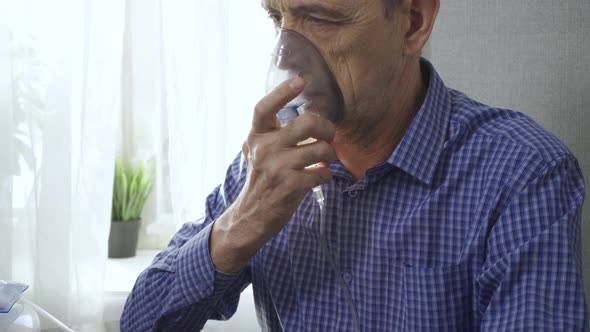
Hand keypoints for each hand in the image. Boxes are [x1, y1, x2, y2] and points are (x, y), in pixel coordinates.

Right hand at [210, 77, 336, 272]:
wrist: (251, 216)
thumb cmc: (261, 179)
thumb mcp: (256, 152)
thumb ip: (270, 132)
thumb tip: (296, 110)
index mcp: (256, 137)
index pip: (264, 108)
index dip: (281, 93)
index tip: (299, 82)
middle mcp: (264, 149)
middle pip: (307, 123)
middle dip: (327, 129)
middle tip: (329, 136)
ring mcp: (277, 168)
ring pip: (321, 149)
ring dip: (329, 156)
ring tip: (324, 162)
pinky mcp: (290, 186)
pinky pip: (322, 174)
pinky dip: (325, 176)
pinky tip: (318, 178)